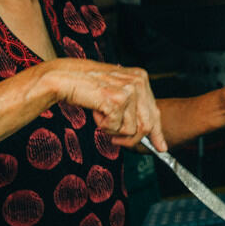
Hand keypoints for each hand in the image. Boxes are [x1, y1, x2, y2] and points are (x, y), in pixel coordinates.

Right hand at [37, 59, 165, 150]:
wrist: (64, 78)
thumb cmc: (87, 88)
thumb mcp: (116, 95)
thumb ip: (133, 110)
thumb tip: (151, 135)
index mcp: (141, 78)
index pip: (154, 112)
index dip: (157, 133)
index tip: (161, 147)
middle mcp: (139, 82)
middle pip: (146, 125)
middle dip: (131, 139)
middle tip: (116, 141)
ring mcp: (129, 90)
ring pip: (131, 130)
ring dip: (112, 129)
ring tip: (100, 114)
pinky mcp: (117, 99)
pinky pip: (116, 128)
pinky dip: (103, 125)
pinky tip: (95, 111)